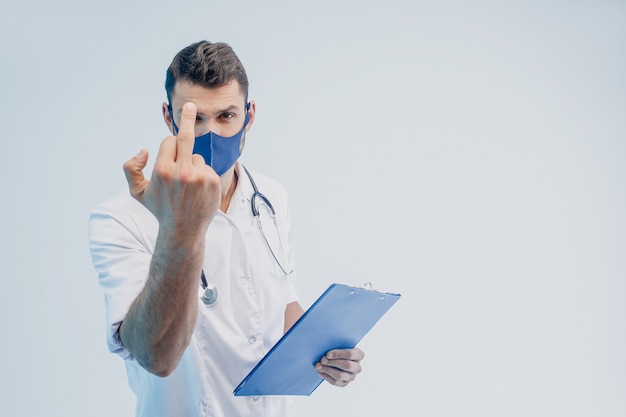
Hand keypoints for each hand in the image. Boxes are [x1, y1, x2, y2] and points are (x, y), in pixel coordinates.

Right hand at [123, 102, 220, 234]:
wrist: (183, 230)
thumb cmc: (160, 209)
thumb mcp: (137, 192)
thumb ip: (131, 168)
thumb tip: (144, 150)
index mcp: (162, 169)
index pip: (169, 141)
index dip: (169, 148)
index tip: (170, 152)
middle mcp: (181, 171)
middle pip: (186, 136)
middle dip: (187, 117)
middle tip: (190, 104)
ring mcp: (199, 176)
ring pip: (197, 158)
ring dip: (192, 167)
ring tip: (188, 188)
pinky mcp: (213, 181)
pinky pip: (208, 168)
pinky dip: (203, 176)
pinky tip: (198, 192)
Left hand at [315, 347, 363, 386]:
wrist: (336, 358)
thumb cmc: (338, 349)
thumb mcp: (339, 344)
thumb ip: (335, 345)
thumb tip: (326, 354)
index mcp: (359, 355)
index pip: (350, 354)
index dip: (338, 354)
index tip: (328, 354)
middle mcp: (357, 367)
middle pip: (347, 365)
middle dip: (332, 362)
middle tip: (322, 360)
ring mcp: (352, 377)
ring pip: (340, 376)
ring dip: (327, 370)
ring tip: (319, 366)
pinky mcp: (344, 383)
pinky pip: (335, 382)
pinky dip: (326, 376)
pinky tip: (320, 371)